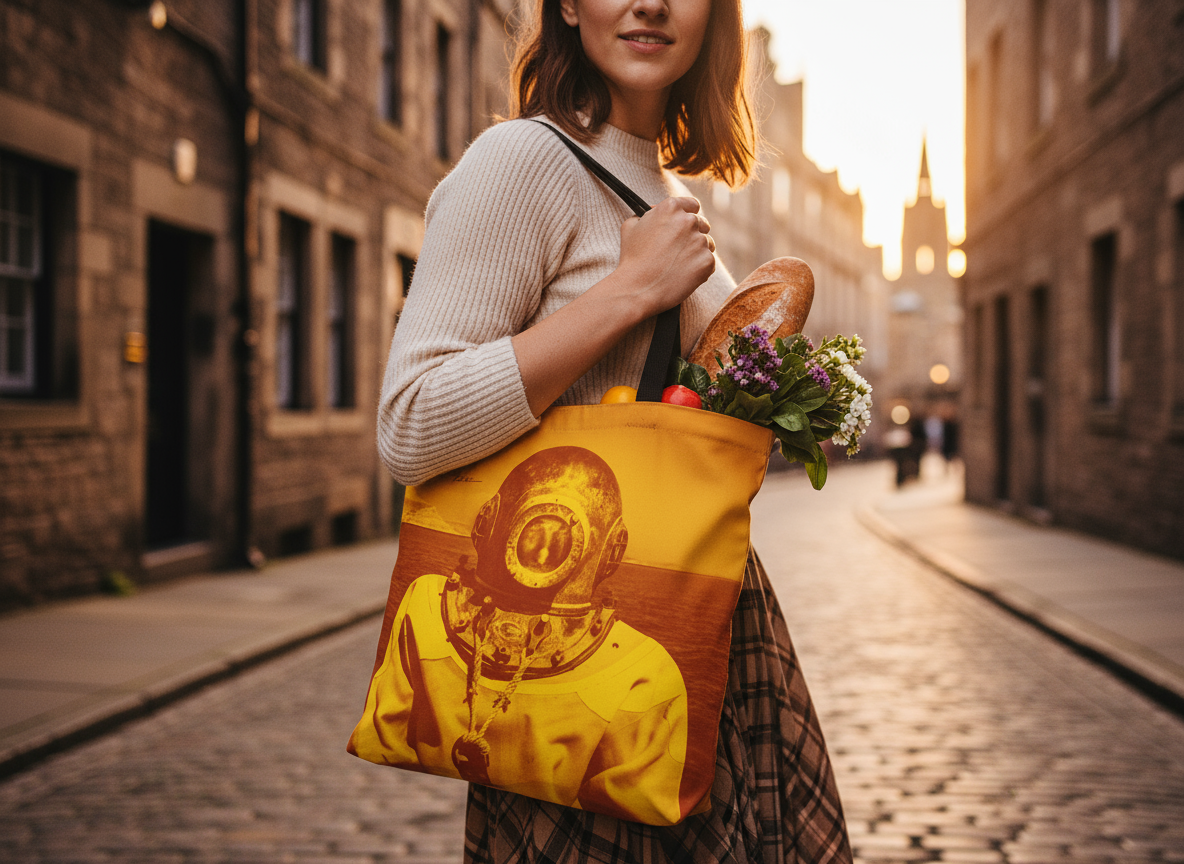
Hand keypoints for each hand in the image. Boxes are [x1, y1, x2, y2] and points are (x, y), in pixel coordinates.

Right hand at [616, 197, 715, 317]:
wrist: (637, 289)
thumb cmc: (632, 259)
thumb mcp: (630, 227)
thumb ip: (647, 214)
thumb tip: (655, 211)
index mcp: (671, 207)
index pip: (692, 205)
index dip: (688, 215)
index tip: (684, 225)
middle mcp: (689, 221)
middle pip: (702, 224)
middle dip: (693, 235)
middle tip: (679, 250)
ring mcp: (700, 241)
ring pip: (708, 244)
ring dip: (697, 252)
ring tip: (679, 266)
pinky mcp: (707, 261)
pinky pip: (709, 262)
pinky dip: (700, 269)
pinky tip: (683, 276)